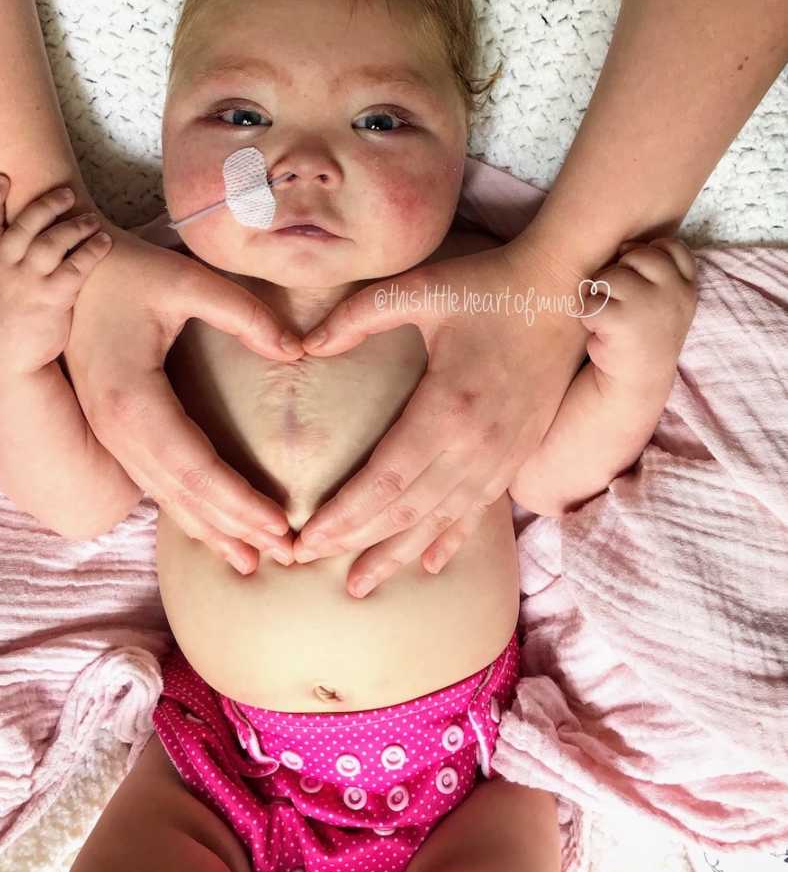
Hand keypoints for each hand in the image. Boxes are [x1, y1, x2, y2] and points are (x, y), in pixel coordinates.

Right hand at [0, 174, 112, 373]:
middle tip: (68, 192)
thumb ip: (3, 275)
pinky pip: (75, 266)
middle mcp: (5, 270)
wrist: (8, 369)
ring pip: (51, 241)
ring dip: (75, 225)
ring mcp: (26, 282)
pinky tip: (105, 242)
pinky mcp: (51, 298)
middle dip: (46, 204)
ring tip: (93, 219)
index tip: (2, 177)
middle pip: (24, 224)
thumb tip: (19, 258)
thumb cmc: (7, 334)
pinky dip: (92, 250)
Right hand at [61, 214, 303, 574]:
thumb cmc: (127, 271)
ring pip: (166, 497)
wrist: (64, 271)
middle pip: (182, 495)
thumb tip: (296, 350)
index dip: (239, 503)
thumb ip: (244, 314)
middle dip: (235, 529)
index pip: (196, 468)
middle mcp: (117, 429)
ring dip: (211, 530)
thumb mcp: (187, 280)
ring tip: (252, 563)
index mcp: (132, 400)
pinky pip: (155, 482)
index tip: (282, 526)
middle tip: (286, 556)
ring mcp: (111, 434)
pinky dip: (187, 510)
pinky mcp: (115, 431)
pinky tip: (213, 530)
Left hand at [290, 237, 590, 596]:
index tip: (304, 539)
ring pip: (439, 521)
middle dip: (353, 541)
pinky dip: (450, 540)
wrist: (567, 291)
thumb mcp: (419, 287)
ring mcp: (501, 456)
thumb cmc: (489, 286)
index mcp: (446, 407)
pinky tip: (429, 565)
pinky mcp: (517, 455)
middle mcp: (475, 445)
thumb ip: (357, 315)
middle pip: (405, 511)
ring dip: (396, 555)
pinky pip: (478, 511)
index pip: (384, 482)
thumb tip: (305, 345)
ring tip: (359, 584)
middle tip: (306, 562)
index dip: (342, 516)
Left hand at [580, 237, 696, 390]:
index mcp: (687, 287)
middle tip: (622, 306)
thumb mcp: (662, 299)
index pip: (672, 248)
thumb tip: (624, 245)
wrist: (636, 383)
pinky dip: (588, 315)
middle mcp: (674, 292)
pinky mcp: (621, 320)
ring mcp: (650, 304)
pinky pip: (591, 301)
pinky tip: (600, 332)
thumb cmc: (643, 334)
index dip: (649, 256)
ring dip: (602, 297)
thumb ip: (653, 269)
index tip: (641, 281)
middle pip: (637, 256)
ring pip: (610, 277)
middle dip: (621, 276)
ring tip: (611, 320)